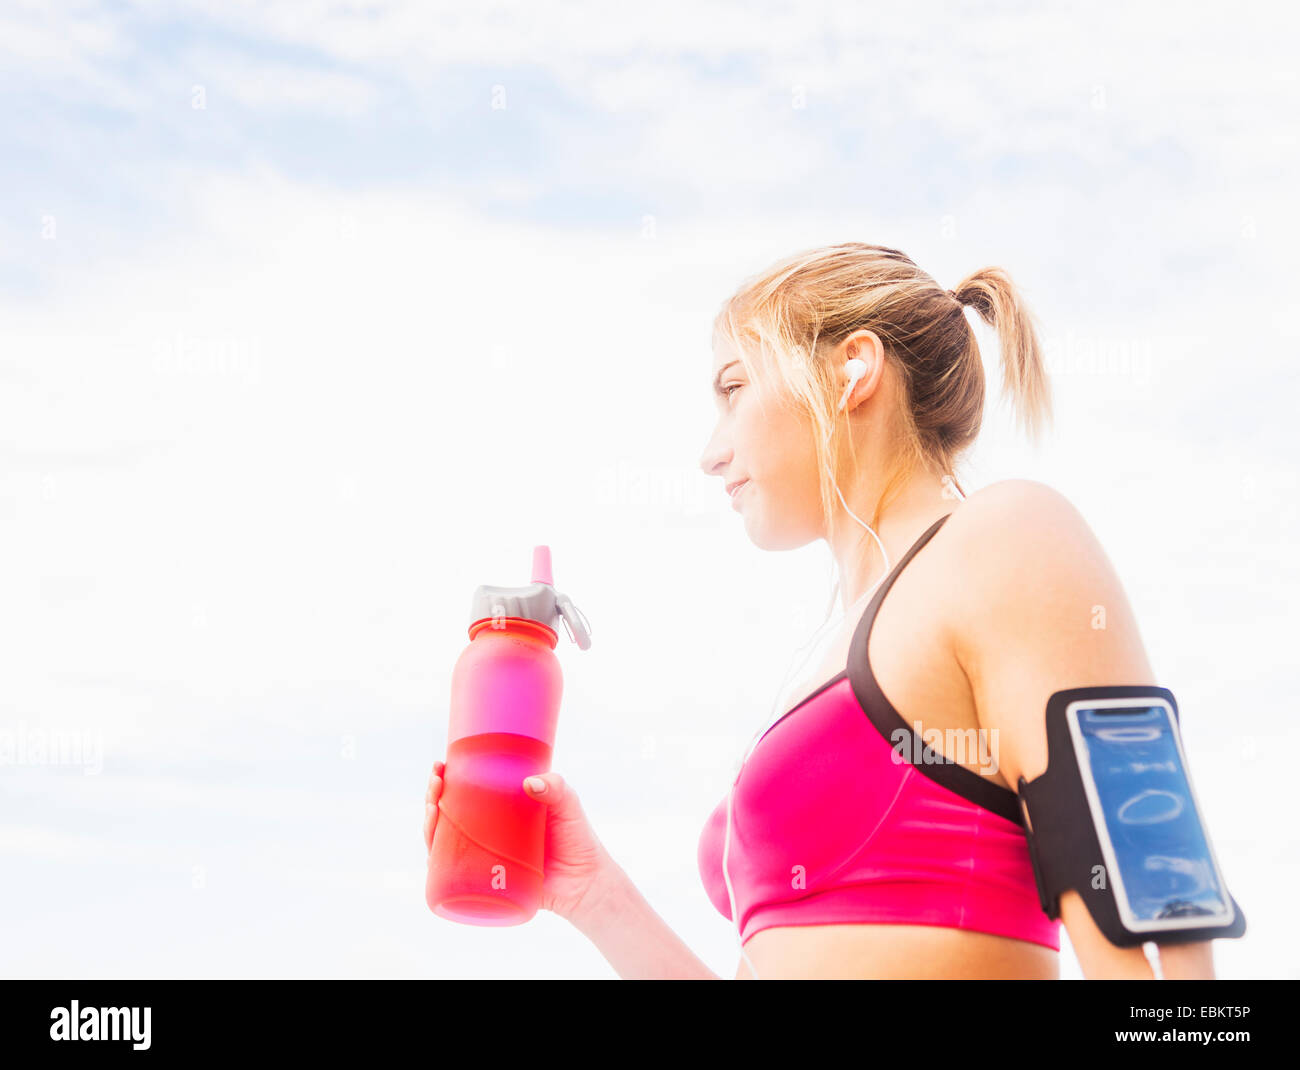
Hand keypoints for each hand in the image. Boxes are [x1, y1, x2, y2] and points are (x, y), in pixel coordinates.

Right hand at [422, 760, 616, 923]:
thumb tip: (530, 783)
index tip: (440, 765)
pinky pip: (455, 876)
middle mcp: (488, 834)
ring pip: (446, 843)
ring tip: (431, 809)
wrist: (587, 883)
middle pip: (448, 816)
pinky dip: (438, 865)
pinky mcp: (487, 884)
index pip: (465, 793)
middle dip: (433, 798)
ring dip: (430, 826)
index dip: (447, 780)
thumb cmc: (577, 840)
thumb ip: (556, 788)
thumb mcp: (567, 805)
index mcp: (501, 812)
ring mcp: (486, 858)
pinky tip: (431, 853)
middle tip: (435, 782)